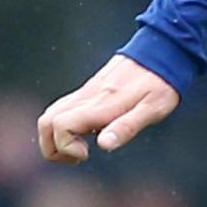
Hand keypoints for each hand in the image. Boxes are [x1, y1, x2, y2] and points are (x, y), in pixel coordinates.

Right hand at [37, 53, 179, 162]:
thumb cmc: (160, 83)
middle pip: (46, 122)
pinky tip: (86, 133)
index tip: (87, 153)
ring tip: (81, 148)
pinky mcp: (88, 90)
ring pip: (50, 114)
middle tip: (79, 156)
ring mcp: (85, 92)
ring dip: (55, 137)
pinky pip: (62, 108)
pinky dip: (63, 126)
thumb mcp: (152, 110)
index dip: (65, 146)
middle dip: (52, 147)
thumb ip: (126, 127)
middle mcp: (87, 97)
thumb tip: (103, 145)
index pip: (60, 126)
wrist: (160, 50)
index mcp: (100, 105)